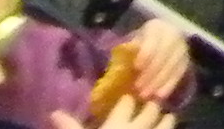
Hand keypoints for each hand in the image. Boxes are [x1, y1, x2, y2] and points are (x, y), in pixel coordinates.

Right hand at [56, 102, 175, 128]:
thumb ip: (71, 128)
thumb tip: (54, 113)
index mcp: (116, 125)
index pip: (126, 102)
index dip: (127, 100)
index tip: (128, 98)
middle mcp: (137, 128)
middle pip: (150, 108)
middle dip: (151, 105)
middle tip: (152, 103)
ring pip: (166, 123)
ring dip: (166, 120)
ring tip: (169, 117)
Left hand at [125, 18, 191, 104]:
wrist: (151, 52)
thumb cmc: (134, 51)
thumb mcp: (128, 47)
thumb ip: (126, 55)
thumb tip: (119, 66)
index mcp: (155, 27)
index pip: (154, 37)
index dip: (146, 52)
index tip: (136, 67)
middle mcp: (172, 33)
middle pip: (166, 52)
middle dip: (152, 71)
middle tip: (138, 88)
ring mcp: (182, 47)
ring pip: (174, 63)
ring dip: (159, 81)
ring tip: (145, 95)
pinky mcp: (186, 61)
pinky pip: (180, 73)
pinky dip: (169, 85)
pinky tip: (159, 96)